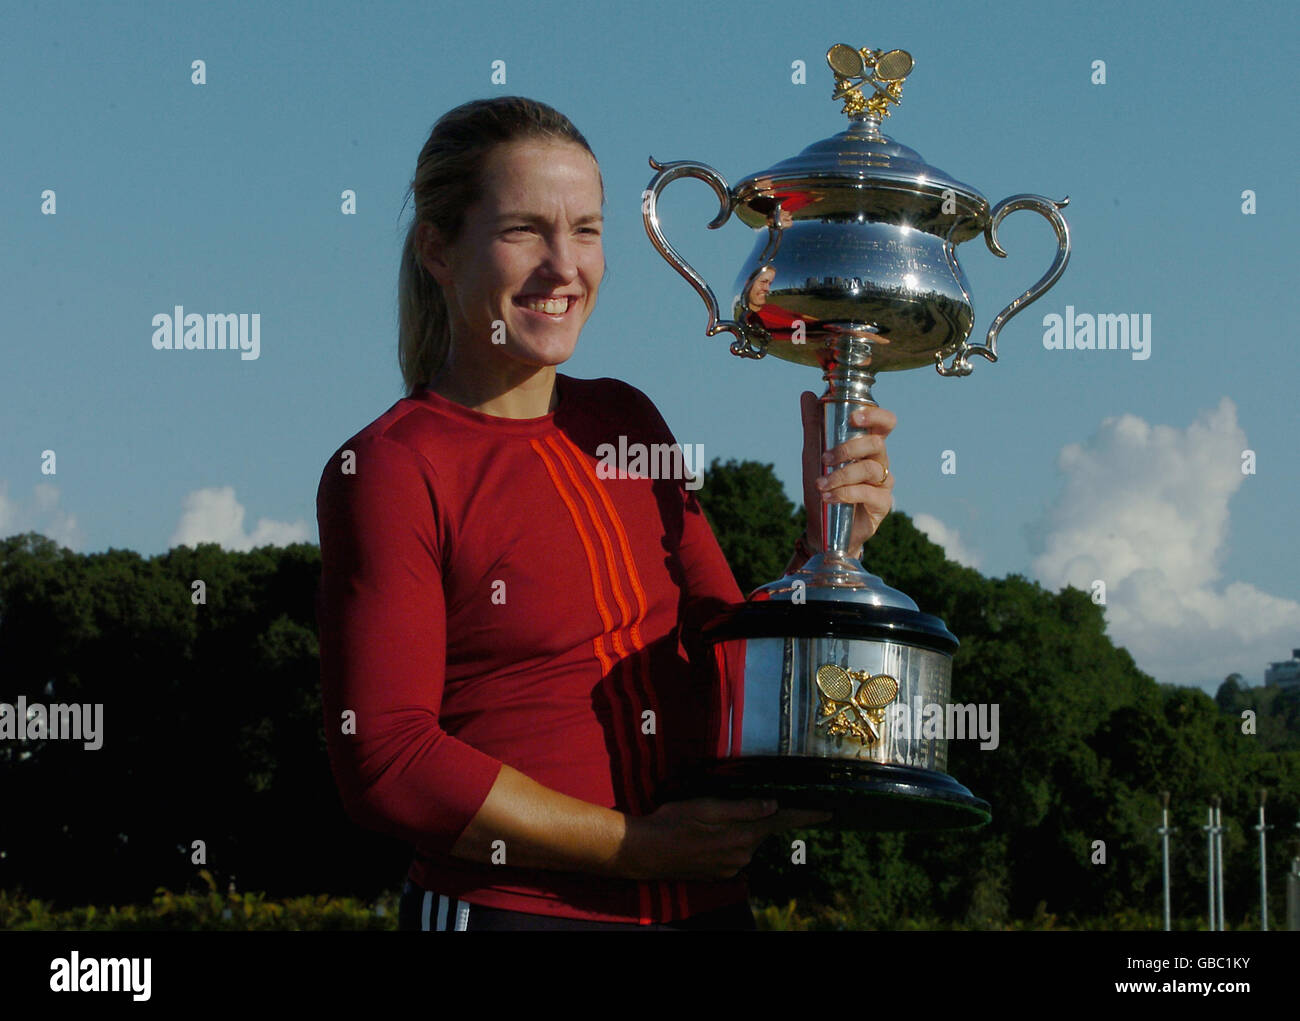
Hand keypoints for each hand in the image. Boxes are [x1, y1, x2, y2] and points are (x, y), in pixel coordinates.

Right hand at [616, 798, 831, 880]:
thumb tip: (773, 804)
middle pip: (762, 830)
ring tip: (709, 817)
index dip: (806, 815)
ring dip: (738, 828)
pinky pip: (732, 851)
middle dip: (758, 816)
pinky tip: (704, 832)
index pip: (782, 822)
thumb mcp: (707, 806)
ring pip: (746, 840)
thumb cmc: (674, 822)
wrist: (646, 852)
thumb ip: (742, 808)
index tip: (828, 812)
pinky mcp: (718, 872)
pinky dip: (726, 839)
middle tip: (733, 802)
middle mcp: (742, 854)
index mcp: (742, 835)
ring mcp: (731, 866)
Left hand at [799, 391, 895, 553]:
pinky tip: (829, 497)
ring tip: (820, 485)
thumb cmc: (821, 486)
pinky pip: (870, 493)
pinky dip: (846, 493)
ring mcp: (883, 483)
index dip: (875, 416)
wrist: (821, 527)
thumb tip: (807, 394)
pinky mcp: (882, 504)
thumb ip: (813, 426)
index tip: (854, 417)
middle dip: (848, 449)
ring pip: (871, 469)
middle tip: (825, 458)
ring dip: (841, 475)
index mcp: (866, 445)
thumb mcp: (812, 455)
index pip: (884, 423)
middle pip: (877, 444)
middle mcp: (879, 461)